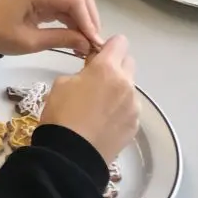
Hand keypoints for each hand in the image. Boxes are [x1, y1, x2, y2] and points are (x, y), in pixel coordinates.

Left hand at [0, 0, 102, 57]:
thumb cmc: (1, 34)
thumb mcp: (30, 42)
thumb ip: (61, 39)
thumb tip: (87, 45)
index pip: (75, 1)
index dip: (88, 22)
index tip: (95, 43)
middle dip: (91, 20)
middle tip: (95, 44)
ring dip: (85, 20)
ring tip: (88, 44)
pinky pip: (68, 3)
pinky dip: (76, 19)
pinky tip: (79, 37)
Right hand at [40, 35, 138, 165]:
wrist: (71, 156)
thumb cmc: (62, 114)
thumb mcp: (63, 82)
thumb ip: (83, 71)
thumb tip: (93, 71)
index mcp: (107, 68)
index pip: (120, 42)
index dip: (108, 46)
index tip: (97, 56)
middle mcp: (126, 84)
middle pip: (129, 62)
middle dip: (116, 65)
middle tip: (98, 78)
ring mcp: (133, 106)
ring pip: (130, 87)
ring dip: (118, 89)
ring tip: (100, 105)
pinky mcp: (135, 126)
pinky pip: (130, 108)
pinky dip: (120, 109)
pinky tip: (104, 121)